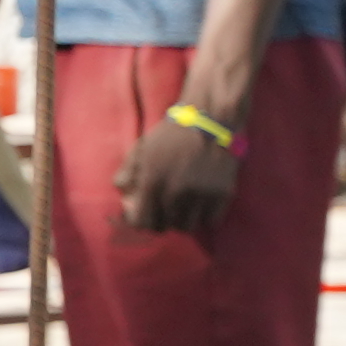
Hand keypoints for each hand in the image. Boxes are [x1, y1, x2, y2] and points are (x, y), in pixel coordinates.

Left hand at [116, 110, 243, 239]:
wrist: (210, 119)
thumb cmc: (171, 135)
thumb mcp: (141, 150)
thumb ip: (126, 174)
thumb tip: (123, 196)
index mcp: (152, 180)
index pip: (141, 222)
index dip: (140, 221)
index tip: (143, 213)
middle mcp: (176, 191)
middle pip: (163, 227)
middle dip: (159, 221)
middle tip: (162, 210)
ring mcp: (201, 193)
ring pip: (186, 227)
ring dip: (181, 221)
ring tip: (180, 208)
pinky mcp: (223, 193)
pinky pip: (210, 222)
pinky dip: (203, 217)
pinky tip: (199, 205)